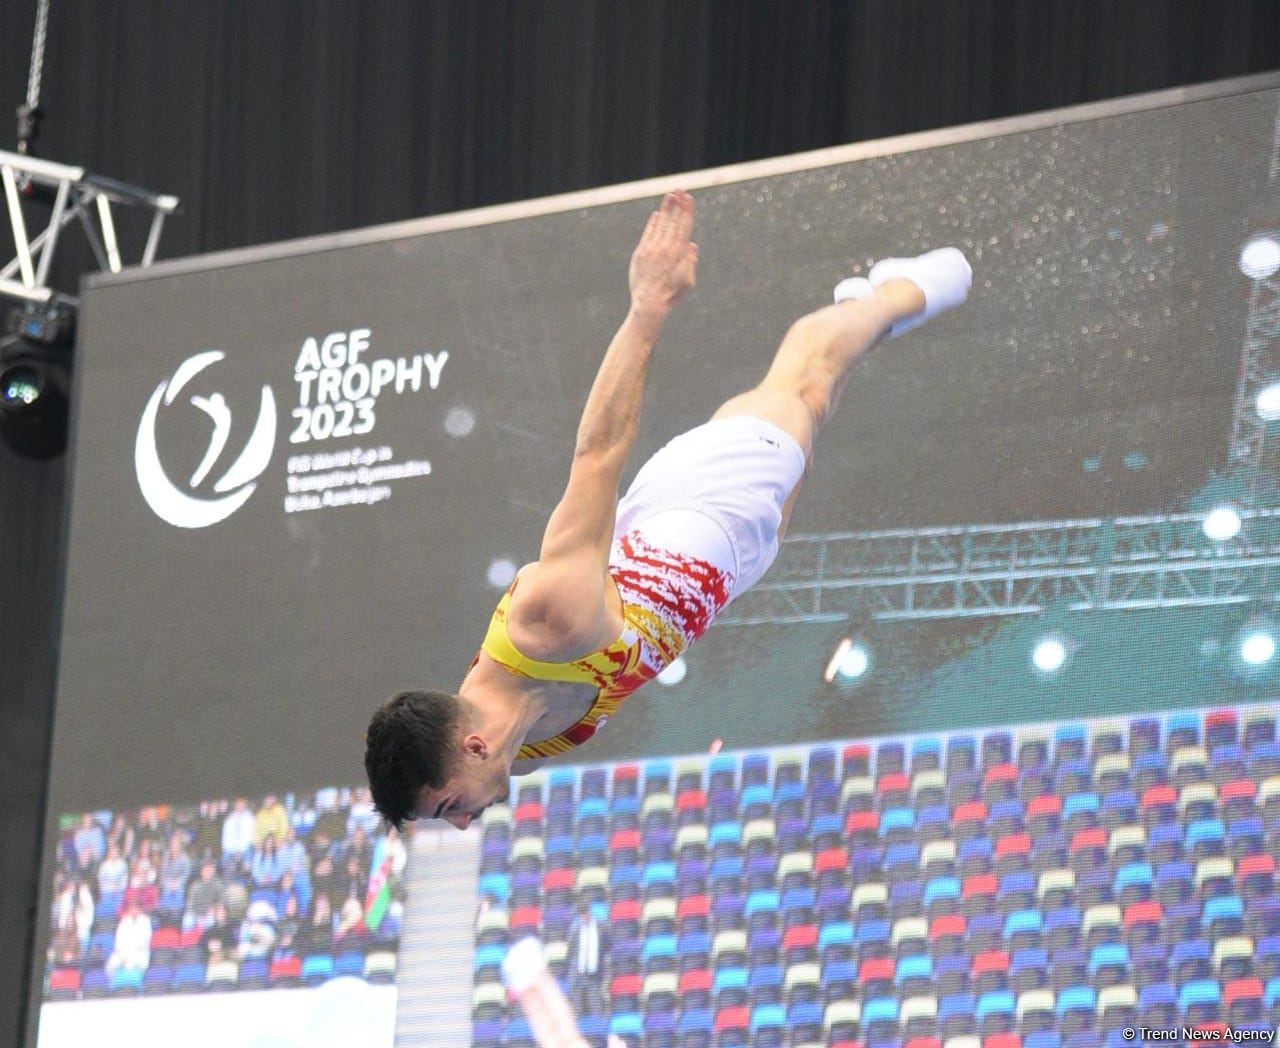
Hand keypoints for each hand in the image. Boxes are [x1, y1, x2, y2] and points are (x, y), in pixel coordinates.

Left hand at [628, 190, 697, 316]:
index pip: (684, 226)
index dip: (686, 210)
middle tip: (679, 190)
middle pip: (673, 221)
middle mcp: (665, 248)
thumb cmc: (671, 295)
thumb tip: (692, 245)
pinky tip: (656, 214)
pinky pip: (648, 234)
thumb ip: (690, 262)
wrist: (649, 304)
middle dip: (677, 204)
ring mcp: (651, 249)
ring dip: (665, 209)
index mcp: (678, 253)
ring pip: (660, 224)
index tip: (688, 198)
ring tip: (670, 196)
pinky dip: (653, 223)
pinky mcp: (640, 253)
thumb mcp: (688, 281)